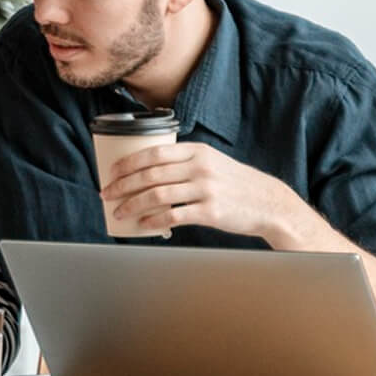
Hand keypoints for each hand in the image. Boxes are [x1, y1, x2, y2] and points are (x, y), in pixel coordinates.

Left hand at [104, 142, 308, 240]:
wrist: (269, 203)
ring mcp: (206, 189)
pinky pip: (173, 216)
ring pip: (157, 195)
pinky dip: (153, 221)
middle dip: (122, 185)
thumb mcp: (212, 161)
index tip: (111, 172)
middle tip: (106, 193)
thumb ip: (185, 161)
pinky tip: (142, 224)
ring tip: (118, 211)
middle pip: (150, 175)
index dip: (127, 163)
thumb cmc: (235, 183)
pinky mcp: (211, 211)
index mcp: (197, 151)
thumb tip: (147, 170)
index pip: (153, 153)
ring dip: (132, 204)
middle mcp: (200, 167)